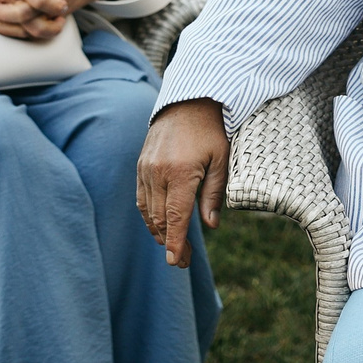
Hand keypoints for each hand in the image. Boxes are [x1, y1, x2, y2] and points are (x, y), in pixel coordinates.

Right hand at [0, 0, 71, 38]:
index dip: (53, 3)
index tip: (64, 4)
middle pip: (30, 17)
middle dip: (49, 21)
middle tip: (61, 16)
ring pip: (20, 29)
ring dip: (39, 30)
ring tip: (52, 23)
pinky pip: (9, 32)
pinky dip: (23, 33)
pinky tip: (34, 26)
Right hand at [136, 98, 228, 266]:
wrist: (188, 100)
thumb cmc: (211, 130)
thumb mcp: (221, 160)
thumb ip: (214, 194)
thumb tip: (210, 226)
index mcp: (181, 172)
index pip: (175, 217)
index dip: (175, 242)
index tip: (175, 262)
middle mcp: (159, 171)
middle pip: (160, 218)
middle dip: (169, 242)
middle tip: (181, 261)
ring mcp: (146, 167)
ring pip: (148, 210)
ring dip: (158, 231)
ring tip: (171, 246)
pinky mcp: (141, 164)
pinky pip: (142, 196)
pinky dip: (149, 214)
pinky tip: (159, 224)